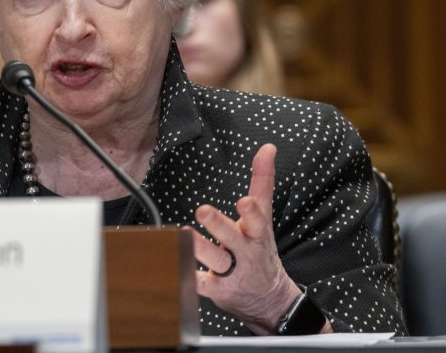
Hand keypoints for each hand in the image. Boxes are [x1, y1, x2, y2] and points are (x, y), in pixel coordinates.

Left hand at [190, 143, 304, 334]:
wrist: (268, 298)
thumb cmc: (259, 249)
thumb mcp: (265, 217)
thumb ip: (262, 182)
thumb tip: (267, 148)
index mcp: (256, 233)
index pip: (258, 220)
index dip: (251, 212)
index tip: (244, 202)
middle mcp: (245, 252)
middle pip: (232, 237)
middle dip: (218, 224)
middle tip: (203, 210)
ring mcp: (232, 272)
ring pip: (216, 259)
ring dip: (199, 247)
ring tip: (183, 234)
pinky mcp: (218, 289)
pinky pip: (201, 284)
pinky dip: (189, 277)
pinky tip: (177, 268)